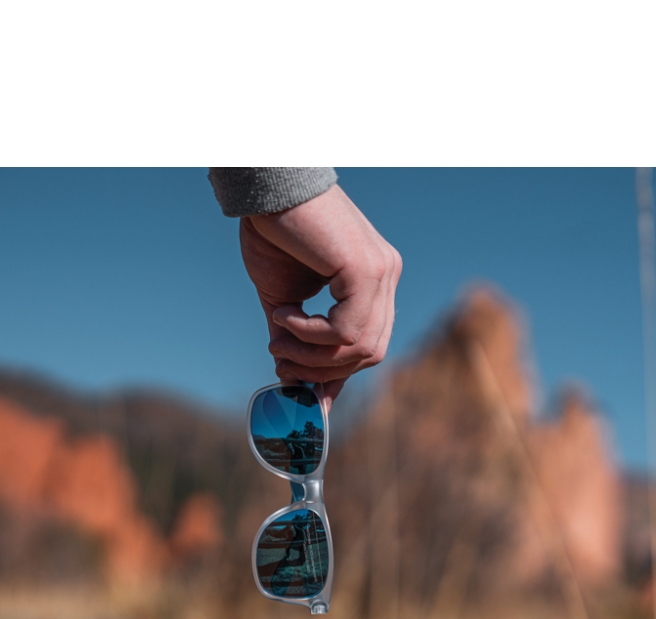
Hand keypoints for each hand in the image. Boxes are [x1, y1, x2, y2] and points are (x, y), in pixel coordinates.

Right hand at [239, 184, 401, 408]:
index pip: (369, 344)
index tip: (309, 396)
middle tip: (282, 363)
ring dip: (311, 356)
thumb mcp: (284, 298)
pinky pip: (345, 330)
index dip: (339, 376)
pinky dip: (310, 334)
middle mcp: (387, 276)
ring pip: (359, 347)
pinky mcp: (368, 270)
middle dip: (323, 370)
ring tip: (277, 339)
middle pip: (370, 353)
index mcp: (374, 282)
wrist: (268, 186)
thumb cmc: (275, 233)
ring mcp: (383, 273)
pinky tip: (284, 316)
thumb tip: (290, 380)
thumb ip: (294, 338)